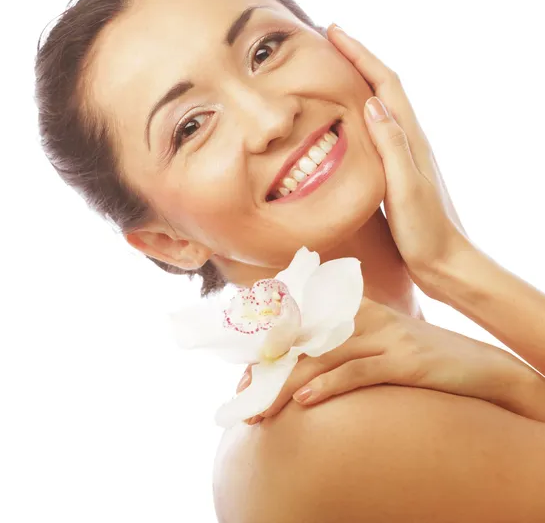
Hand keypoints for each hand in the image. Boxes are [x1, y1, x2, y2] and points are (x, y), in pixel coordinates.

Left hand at [236, 297, 537, 423]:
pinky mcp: (406, 360)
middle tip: (242, 396)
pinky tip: (303, 402)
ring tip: (260, 409)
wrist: (477, 364)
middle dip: (269, 370)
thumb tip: (303, 366)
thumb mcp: (377, 342)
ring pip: (323, 357)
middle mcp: (367, 317)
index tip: (243, 370)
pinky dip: (328, 386)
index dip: (269, 344)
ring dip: (286, 385)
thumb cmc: (418, 357)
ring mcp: (386, 336)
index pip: (301, 319)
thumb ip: (343, 343)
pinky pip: (358, 372)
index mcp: (356, 308)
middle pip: (305, 340)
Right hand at [327, 24, 471, 291]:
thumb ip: (392, 146)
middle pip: (383, 86)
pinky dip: (359, 111)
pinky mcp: (398, 170)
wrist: (444, 261)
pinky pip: (377, 128)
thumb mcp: (405, 188)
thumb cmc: (425, 231)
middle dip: (358, 58)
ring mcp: (405, 154)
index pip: (384, 84)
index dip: (360, 54)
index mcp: (410, 139)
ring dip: (359, 80)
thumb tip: (373, 103)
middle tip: (330, 40)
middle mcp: (409, 140)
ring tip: (334, 68)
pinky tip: (348, 118)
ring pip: (380, 105)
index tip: (333, 32)